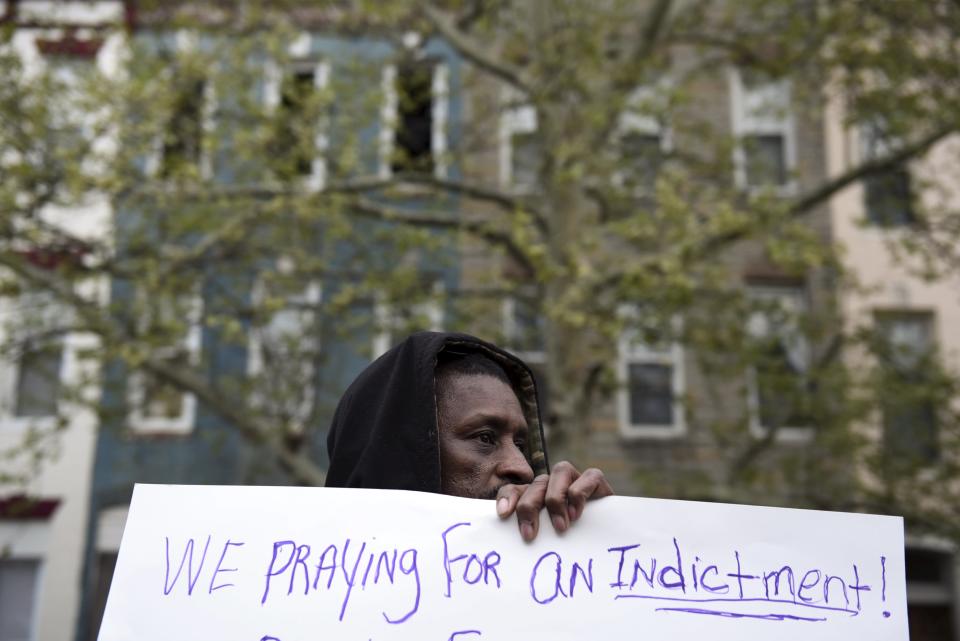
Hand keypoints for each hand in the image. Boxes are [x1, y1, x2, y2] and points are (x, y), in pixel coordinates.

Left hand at [495, 461, 613, 541]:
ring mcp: (576, 479)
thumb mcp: (548, 539)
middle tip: (530, 535)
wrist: (607, 539)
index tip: (503, 515)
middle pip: (537, 482)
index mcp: (537, 495)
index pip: (516, 488)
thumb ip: (534, 534)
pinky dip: (580, 494)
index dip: (507, 497)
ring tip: (560, 527)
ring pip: (561, 470)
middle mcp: (554, 483)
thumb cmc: (572, 543)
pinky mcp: (597, 481)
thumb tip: (518, 546)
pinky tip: (576, 515)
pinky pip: (589, 476)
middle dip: (530, 506)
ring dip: (556, 498)